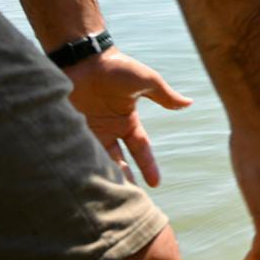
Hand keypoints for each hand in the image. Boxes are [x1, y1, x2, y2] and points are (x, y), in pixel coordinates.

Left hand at [63, 48, 191, 186]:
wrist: (84, 58)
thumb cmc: (118, 67)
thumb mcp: (147, 82)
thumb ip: (165, 96)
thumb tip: (189, 103)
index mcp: (127, 120)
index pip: (141, 148)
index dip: (148, 165)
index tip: (156, 184)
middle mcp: (109, 129)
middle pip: (119, 160)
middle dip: (124, 179)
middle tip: (129, 202)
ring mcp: (89, 130)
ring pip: (97, 161)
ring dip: (102, 177)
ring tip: (106, 199)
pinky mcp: (70, 129)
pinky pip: (77, 153)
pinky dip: (80, 166)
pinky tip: (83, 182)